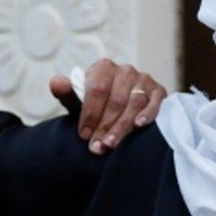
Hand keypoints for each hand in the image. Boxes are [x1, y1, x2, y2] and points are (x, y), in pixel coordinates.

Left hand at [50, 58, 165, 154]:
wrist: (118, 109)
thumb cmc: (95, 106)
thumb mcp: (78, 100)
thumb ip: (67, 92)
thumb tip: (56, 83)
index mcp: (103, 68)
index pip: (97, 88)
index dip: (90, 113)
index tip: (84, 134)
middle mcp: (125, 70)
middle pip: (116, 99)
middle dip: (105, 126)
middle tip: (97, 147)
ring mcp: (144, 79)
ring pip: (134, 102)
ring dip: (123, 126)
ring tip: (112, 145)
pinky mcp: (159, 91)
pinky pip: (155, 102)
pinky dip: (148, 114)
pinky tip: (138, 126)